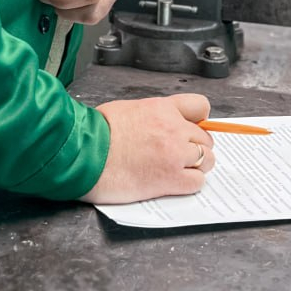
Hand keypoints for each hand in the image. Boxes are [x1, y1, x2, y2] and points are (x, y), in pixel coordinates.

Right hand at [82, 92, 215, 203]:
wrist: (83, 154)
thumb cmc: (96, 134)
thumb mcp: (127, 110)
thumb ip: (151, 116)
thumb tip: (160, 124)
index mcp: (162, 109)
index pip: (200, 107)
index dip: (198, 120)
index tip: (191, 129)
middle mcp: (173, 129)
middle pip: (205, 138)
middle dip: (194, 147)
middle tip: (178, 155)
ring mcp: (174, 154)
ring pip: (206, 160)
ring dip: (196, 166)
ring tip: (177, 170)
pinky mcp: (170, 179)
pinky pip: (197, 182)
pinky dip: (189, 184)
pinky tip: (172, 183)